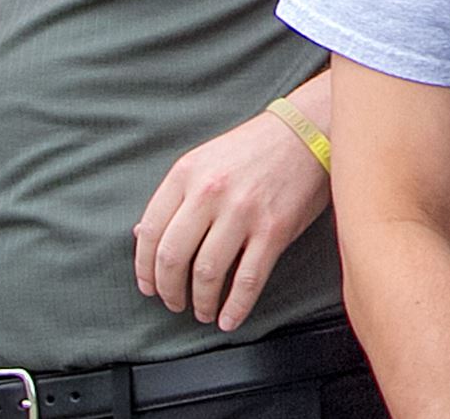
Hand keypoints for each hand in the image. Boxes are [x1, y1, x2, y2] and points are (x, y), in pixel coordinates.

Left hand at [134, 111, 331, 332]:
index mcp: (187, 173)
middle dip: (168, 290)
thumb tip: (143, 236)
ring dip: (200, 302)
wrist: (306, 131)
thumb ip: (176, 196)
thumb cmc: (254, 147)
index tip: (149, 286)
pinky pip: (248, 280)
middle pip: (173, 257)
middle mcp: (210, 191)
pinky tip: (229, 319)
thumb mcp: (205, 159)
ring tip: (202, 311)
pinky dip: (235, 307)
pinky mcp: (274, 230)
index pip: (151, 232)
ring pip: (207, 273)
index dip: (144, 268)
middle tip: (173, 303)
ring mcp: (243, 212)